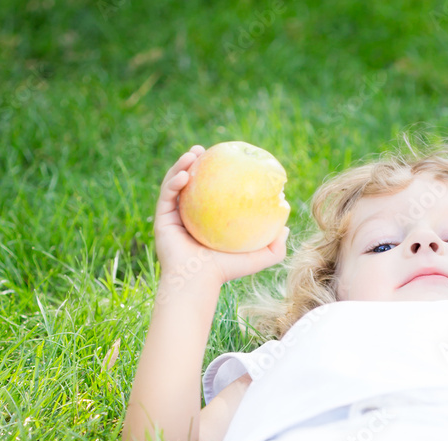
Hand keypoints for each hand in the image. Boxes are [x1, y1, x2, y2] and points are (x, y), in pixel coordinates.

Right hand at [153, 146, 288, 289]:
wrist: (197, 282)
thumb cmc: (226, 272)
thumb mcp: (258, 258)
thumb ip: (275, 246)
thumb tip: (286, 227)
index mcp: (209, 222)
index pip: (212, 193)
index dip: (217, 174)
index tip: (227, 159)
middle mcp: (190, 217)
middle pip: (192, 184)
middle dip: (197, 163)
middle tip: (206, 151)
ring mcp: (174, 217)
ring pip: (176, 184)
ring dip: (182, 164)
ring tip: (194, 153)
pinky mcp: (161, 219)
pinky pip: (167, 194)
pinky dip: (174, 181)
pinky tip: (185, 173)